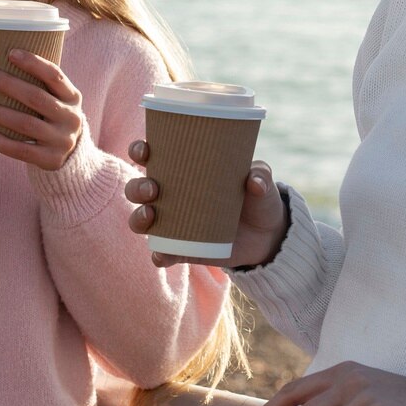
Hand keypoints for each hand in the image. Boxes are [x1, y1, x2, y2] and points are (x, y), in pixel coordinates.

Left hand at [0, 50, 86, 170]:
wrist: (72, 155)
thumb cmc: (53, 117)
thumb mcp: (57, 100)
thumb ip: (39, 86)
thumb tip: (0, 63)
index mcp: (73, 97)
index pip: (54, 75)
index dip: (33, 63)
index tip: (11, 53)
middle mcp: (70, 118)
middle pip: (36, 98)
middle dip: (8, 84)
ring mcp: (61, 140)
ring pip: (27, 124)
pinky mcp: (50, 159)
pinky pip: (23, 150)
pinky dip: (3, 142)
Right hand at [124, 148, 287, 267]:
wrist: (268, 235)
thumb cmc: (258, 198)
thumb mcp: (262, 181)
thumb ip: (260, 174)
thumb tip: (254, 181)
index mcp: (183, 171)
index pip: (152, 156)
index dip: (140, 151)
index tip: (143, 150)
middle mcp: (171, 197)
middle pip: (138, 189)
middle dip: (137, 187)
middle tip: (153, 188)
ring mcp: (173, 224)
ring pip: (141, 220)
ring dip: (138, 218)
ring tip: (151, 215)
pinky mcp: (182, 249)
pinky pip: (162, 254)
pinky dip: (159, 255)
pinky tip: (162, 255)